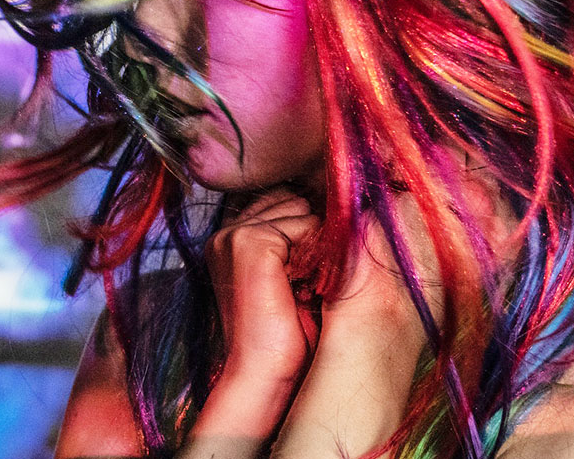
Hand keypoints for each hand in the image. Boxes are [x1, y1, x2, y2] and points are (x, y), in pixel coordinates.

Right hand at [176, 188, 320, 458]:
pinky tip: (303, 286)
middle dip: (318, 232)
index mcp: (234, 237)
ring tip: (306, 286)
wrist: (270, 374)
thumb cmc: (292, 330)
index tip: (319, 262)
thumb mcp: (301, 271)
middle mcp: (228, 231)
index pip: (290, 198)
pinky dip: (317, 253)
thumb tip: (346, 199)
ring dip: (319, 244)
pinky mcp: (246, 242)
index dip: (315, 224)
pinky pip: (305, 223)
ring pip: (303, 208)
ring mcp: (233, 235)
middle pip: (298, 198)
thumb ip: (308, 233)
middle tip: (310, 281)